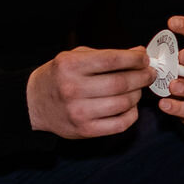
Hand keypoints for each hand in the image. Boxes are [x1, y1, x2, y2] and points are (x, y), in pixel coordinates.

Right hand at [27, 46, 156, 138]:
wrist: (33, 103)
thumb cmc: (58, 77)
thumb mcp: (75, 58)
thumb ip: (106, 55)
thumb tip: (139, 53)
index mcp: (69, 66)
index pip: (111, 60)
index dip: (134, 59)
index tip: (144, 59)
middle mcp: (72, 88)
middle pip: (120, 83)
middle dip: (141, 77)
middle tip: (149, 74)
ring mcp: (78, 111)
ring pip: (123, 103)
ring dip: (137, 95)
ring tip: (138, 89)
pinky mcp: (85, 130)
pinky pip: (119, 124)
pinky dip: (131, 114)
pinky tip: (130, 106)